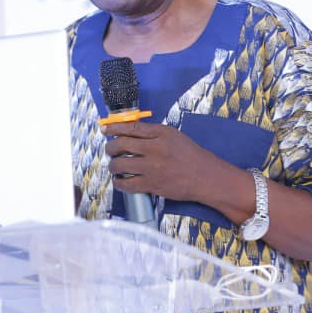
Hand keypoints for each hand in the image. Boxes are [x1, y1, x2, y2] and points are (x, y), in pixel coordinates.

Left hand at [102, 120, 220, 201]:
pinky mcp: (152, 185)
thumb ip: (154, 133)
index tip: (106, 130)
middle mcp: (155, 149)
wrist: (205, 177)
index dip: (114, 128)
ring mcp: (152, 168)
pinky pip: (127, 184)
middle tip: (109, 150)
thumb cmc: (191, 156)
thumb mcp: (174, 136)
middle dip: (110, 148)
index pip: (131, 127)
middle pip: (121, 145)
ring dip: (112, 166)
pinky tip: (119, 181)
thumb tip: (130, 132)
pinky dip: (119, 183)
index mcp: (161, 134)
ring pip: (120, 164)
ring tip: (114, 166)